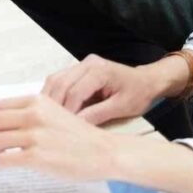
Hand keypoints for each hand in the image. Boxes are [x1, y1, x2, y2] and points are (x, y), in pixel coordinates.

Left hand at [0, 94, 127, 181]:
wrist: (102, 151)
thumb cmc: (80, 135)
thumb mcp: (55, 112)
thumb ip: (33, 112)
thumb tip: (6, 120)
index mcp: (38, 101)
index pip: (0, 106)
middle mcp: (34, 115)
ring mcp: (35, 136)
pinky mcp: (37, 157)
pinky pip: (6, 159)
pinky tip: (3, 165)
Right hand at [42, 53, 186, 124]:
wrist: (147, 81)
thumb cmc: (138, 93)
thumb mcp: (122, 107)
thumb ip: (97, 115)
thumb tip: (75, 127)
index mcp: (100, 70)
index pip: (75, 91)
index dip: (67, 111)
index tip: (62, 129)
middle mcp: (88, 63)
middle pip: (60, 83)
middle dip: (53, 105)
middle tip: (48, 125)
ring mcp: (82, 64)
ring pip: (56, 79)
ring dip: (49, 99)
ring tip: (46, 119)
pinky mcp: (79, 70)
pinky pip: (60, 80)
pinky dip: (53, 95)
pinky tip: (52, 110)